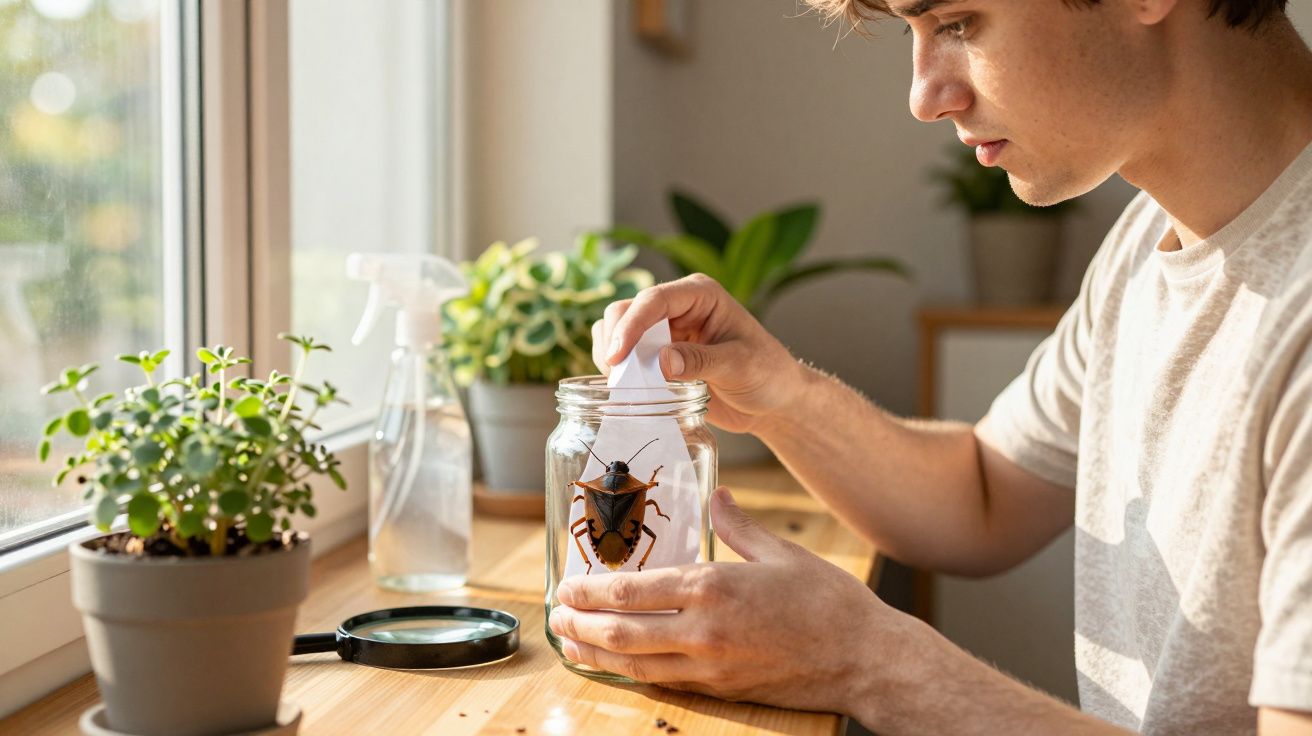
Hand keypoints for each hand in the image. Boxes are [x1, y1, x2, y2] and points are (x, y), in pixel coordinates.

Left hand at [548, 487, 917, 716]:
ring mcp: (711, 666)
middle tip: (555, 617)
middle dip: (581, 626)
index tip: (567, 587)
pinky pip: (664, 681)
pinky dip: (632, 673)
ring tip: (571, 643)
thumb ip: (737, 525)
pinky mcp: (722, 689)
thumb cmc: (829, 602)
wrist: (865, 658)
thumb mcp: (781, 551)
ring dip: (597, 655)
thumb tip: (715, 495)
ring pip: (637, 664)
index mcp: (714, 588)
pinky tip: (617, 664)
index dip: (592, 593)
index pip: (634, 591)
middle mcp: (704, 631)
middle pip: (623, 634)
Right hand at [591, 274, 801, 432]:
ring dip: (612, 356)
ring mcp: (665, 331)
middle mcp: (678, 307)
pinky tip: (627, 390)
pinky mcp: (657, 355)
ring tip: (622, 386)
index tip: (617, 356)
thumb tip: (661, 361)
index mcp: (700, 295)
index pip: (655, 300)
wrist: (773, 401)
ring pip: (617, 330)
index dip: (631, 325)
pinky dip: (617, 371)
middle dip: (616, 341)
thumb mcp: (739, 366)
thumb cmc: (768, 374)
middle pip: (626, 310)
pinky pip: (624, 356)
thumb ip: (701, 361)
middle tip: (618, 378)